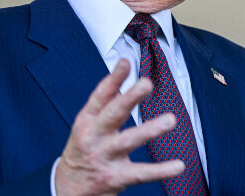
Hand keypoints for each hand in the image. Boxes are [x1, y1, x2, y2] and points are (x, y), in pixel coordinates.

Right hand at [55, 59, 183, 195]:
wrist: (65, 189)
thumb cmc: (83, 150)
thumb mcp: (87, 124)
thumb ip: (105, 101)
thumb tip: (122, 74)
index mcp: (87, 121)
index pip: (100, 96)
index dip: (113, 79)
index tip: (126, 62)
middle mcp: (94, 137)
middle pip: (113, 114)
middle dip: (129, 98)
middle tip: (147, 84)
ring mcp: (104, 157)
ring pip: (129, 141)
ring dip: (150, 130)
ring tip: (170, 119)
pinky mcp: (115, 178)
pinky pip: (141, 173)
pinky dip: (161, 170)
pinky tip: (178, 166)